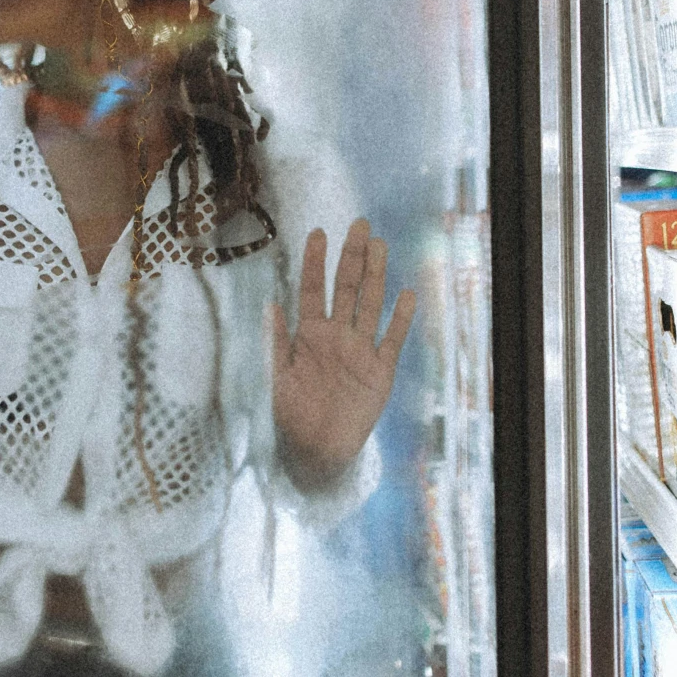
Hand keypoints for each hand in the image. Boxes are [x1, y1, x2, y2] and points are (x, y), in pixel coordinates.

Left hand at [270, 219, 415, 489]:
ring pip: (370, 305)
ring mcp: (360, 350)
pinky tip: (406, 294)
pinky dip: (399, 319)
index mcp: (309, 335)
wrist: (317, 452)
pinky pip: (391, 340)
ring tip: (380, 246)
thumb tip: (271, 304)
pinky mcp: (379, 371)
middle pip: (346, 288)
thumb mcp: (276, 379)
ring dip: (376, 276)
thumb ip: (276, 342)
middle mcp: (337, 336)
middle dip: (352, 257)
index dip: (314, 262)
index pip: (312, 290)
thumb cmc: (292, 416)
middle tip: (359, 224)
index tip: (317, 232)